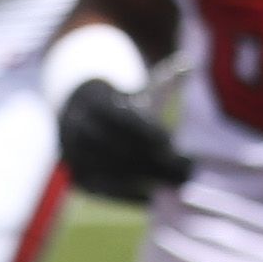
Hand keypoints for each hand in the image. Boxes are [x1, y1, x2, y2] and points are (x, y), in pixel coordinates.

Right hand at [57, 77, 191, 202]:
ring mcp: (74, 155)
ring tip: (176, 183)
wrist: (78, 115)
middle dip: (154, 160)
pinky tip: (151, 197)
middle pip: (119, 147)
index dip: (145, 130)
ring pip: (112, 170)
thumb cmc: (122, 103)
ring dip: (146, 178)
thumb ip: (162, 80)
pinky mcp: (77, 176)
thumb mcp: (137, 89)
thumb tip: (188, 64)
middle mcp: (77, 128)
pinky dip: (128, 195)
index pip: (120, 118)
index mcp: (92, 102)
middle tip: (185, 169)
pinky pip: (103, 190)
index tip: (170, 141)